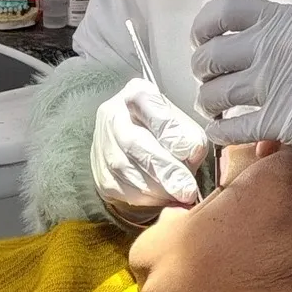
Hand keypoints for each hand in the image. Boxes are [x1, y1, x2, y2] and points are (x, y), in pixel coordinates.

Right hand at [91, 79, 207, 213]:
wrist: (139, 143)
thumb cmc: (166, 131)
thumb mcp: (185, 125)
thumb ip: (190, 137)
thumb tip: (189, 155)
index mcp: (138, 93)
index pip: (154, 113)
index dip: (173, 137)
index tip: (193, 157)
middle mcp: (113, 113)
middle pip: (134, 143)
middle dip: (164, 170)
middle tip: (186, 189)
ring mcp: (101, 142)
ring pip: (125, 169)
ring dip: (156, 188)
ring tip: (178, 194)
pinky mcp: (98, 169)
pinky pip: (119, 188)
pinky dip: (144, 198)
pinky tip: (161, 197)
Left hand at [191, 0, 291, 169]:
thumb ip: (278, 43)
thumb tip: (242, 61)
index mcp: (287, 20)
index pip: (224, 11)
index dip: (202, 29)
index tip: (200, 42)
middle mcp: (277, 45)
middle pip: (210, 55)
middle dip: (202, 74)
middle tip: (210, 83)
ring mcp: (277, 81)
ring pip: (214, 94)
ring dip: (209, 105)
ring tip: (217, 109)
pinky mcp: (281, 119)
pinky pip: (230, 128)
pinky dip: (220, 134)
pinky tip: (223, 134)